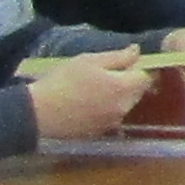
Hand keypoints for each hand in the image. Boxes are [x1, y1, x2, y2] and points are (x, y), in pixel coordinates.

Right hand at [26, 48, 152, 143]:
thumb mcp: (89, 61)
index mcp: (124, 88)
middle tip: (108, 72)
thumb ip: (118, 57)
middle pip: (138, 92)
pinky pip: (112, 116)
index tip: (127, 61)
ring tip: (96, 87)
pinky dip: (107, 108)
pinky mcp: (101, 132)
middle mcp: (124, 108)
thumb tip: (137, 52)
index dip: (140, 67)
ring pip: (125, 105)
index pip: (146, 76)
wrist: (39, 113)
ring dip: (119, 95)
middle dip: (130, 81)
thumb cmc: (63, 81)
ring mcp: (113, 123)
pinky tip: (89, 102)